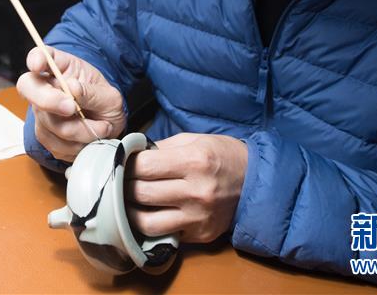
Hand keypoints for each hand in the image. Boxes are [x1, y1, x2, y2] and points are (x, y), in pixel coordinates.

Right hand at [16, 46, 125, 161]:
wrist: (106, 125)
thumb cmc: (104, 104)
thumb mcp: (108, 96)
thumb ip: (92, 92)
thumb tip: (73, 88)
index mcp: (61, 68)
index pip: (40, 56)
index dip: (36, 59)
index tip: (38, 64)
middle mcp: (45, 87)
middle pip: (29, 88)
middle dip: (49, 100)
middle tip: (72, 107)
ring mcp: (42, 112)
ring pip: (48, 122)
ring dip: (79, 130)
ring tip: (99, 127)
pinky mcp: (45, 135)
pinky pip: (56, 143)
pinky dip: (77, 145)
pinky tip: (88, 137)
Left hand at [125, 133, 247, 242]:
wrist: (255, 181)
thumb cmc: (222, 155)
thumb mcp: (193, 140)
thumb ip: (161, 148)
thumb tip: (130, 154)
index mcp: (194, 162)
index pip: (144, 167)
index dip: (127, 164)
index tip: (122, 163)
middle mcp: (196, 192)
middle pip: (141, 194)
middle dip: (124, 187)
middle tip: (120, 181)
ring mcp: (199, 217)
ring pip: (147, 223)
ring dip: (131, 212)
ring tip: (128, 202)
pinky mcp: (201, 235)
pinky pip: (164, 235)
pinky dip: (151, 226)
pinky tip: (149, 214)